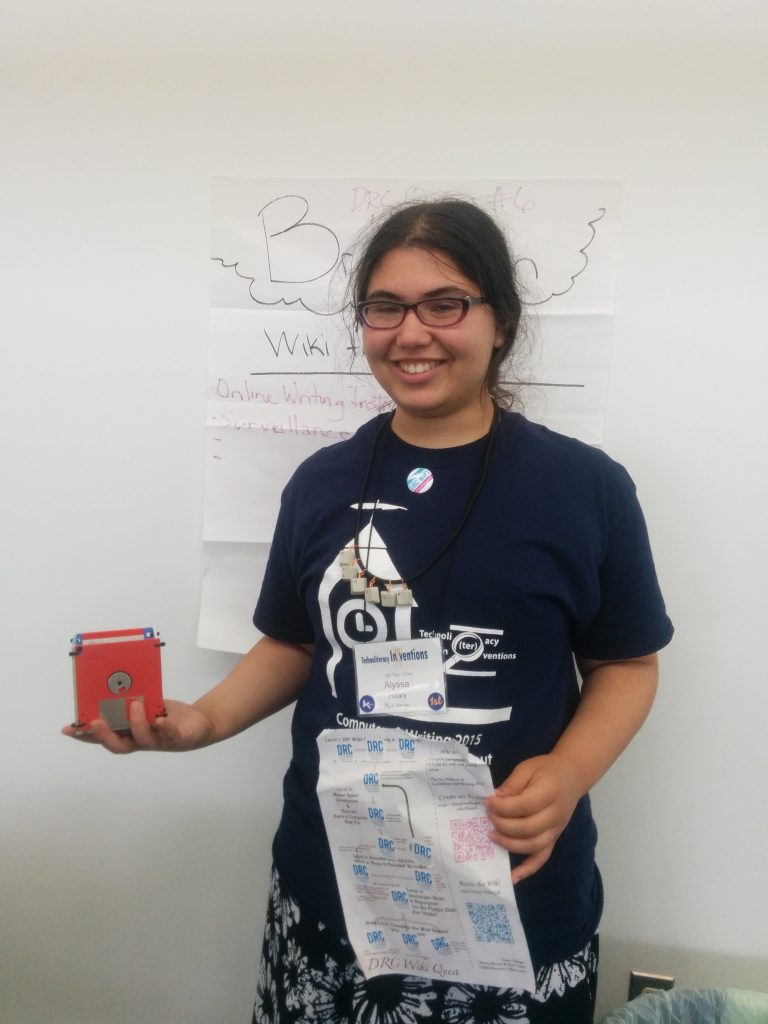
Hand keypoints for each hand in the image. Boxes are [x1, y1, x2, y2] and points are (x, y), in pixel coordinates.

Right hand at [61, 699, 214, 753]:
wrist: (198, 724)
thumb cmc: (166, 714)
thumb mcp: (146, 702)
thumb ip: (131, 698)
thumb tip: (113, 681)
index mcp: (129, 733)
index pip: (104, 737)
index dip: (86, 735)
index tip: (69, 728)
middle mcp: (140, 741)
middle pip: (118, 745)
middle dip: (104, 735)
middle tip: (93, 722)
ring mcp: (158, 741)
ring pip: (142, 740)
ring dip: (135, 724)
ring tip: (133, 706)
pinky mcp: (177, 738)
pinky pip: (169, 735)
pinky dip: (163, 727)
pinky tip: (160, 719)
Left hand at [484, 754, 582, 883]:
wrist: (571, 776)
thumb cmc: (546, 770)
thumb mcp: (527, 768)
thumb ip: (512, 783)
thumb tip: (495, 799)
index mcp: (550, 792)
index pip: (524, 805)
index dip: (502, 806)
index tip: (487, 802)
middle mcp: (556, 815)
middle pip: (528, 828)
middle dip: (502, 824)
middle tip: (487, 817)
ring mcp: (556, 830)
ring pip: (533, 845)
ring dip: (509, 844)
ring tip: (492, 835)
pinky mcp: (554, 839)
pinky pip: (542, 858)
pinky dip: (528, 869)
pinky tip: (512, 876)